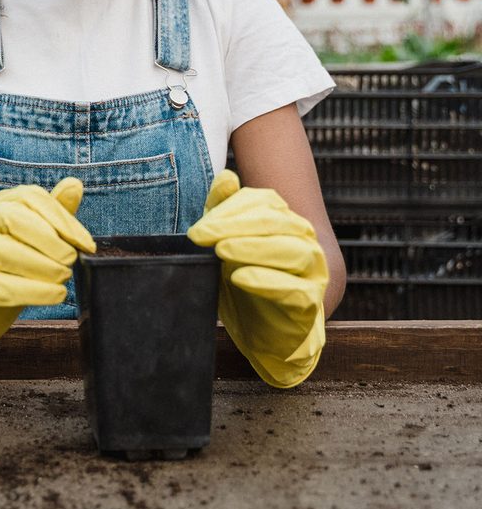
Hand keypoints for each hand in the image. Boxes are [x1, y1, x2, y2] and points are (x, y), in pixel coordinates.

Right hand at [0, 178, 94, 377]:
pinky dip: (31, 291)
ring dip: (41, 265)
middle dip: (48, 239)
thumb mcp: (23, 237)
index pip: (29, 198)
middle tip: (70, 259)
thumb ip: (49, 213)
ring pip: (3, 252)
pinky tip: (53, 294)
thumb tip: (75, 184)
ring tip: (63, 278)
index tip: (85, 243)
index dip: (62, 219)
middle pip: (12, 218)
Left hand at [187, 170, 328, 387]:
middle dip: (234, 226)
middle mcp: (304, 239)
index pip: (262, 201)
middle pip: (274, 222)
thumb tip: (227, 177)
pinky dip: (267, 282)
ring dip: (253, 248)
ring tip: (222, 251)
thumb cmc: (242, 280)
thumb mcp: (224, 242)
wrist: (262, 332)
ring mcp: (312, 271)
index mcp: (284, 219)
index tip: (196, 229)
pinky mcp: (311, 303)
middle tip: (201, 236)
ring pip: (292, 251)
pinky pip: (296, 290)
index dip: (228, 210)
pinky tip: (240, 277)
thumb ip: (223, 210)